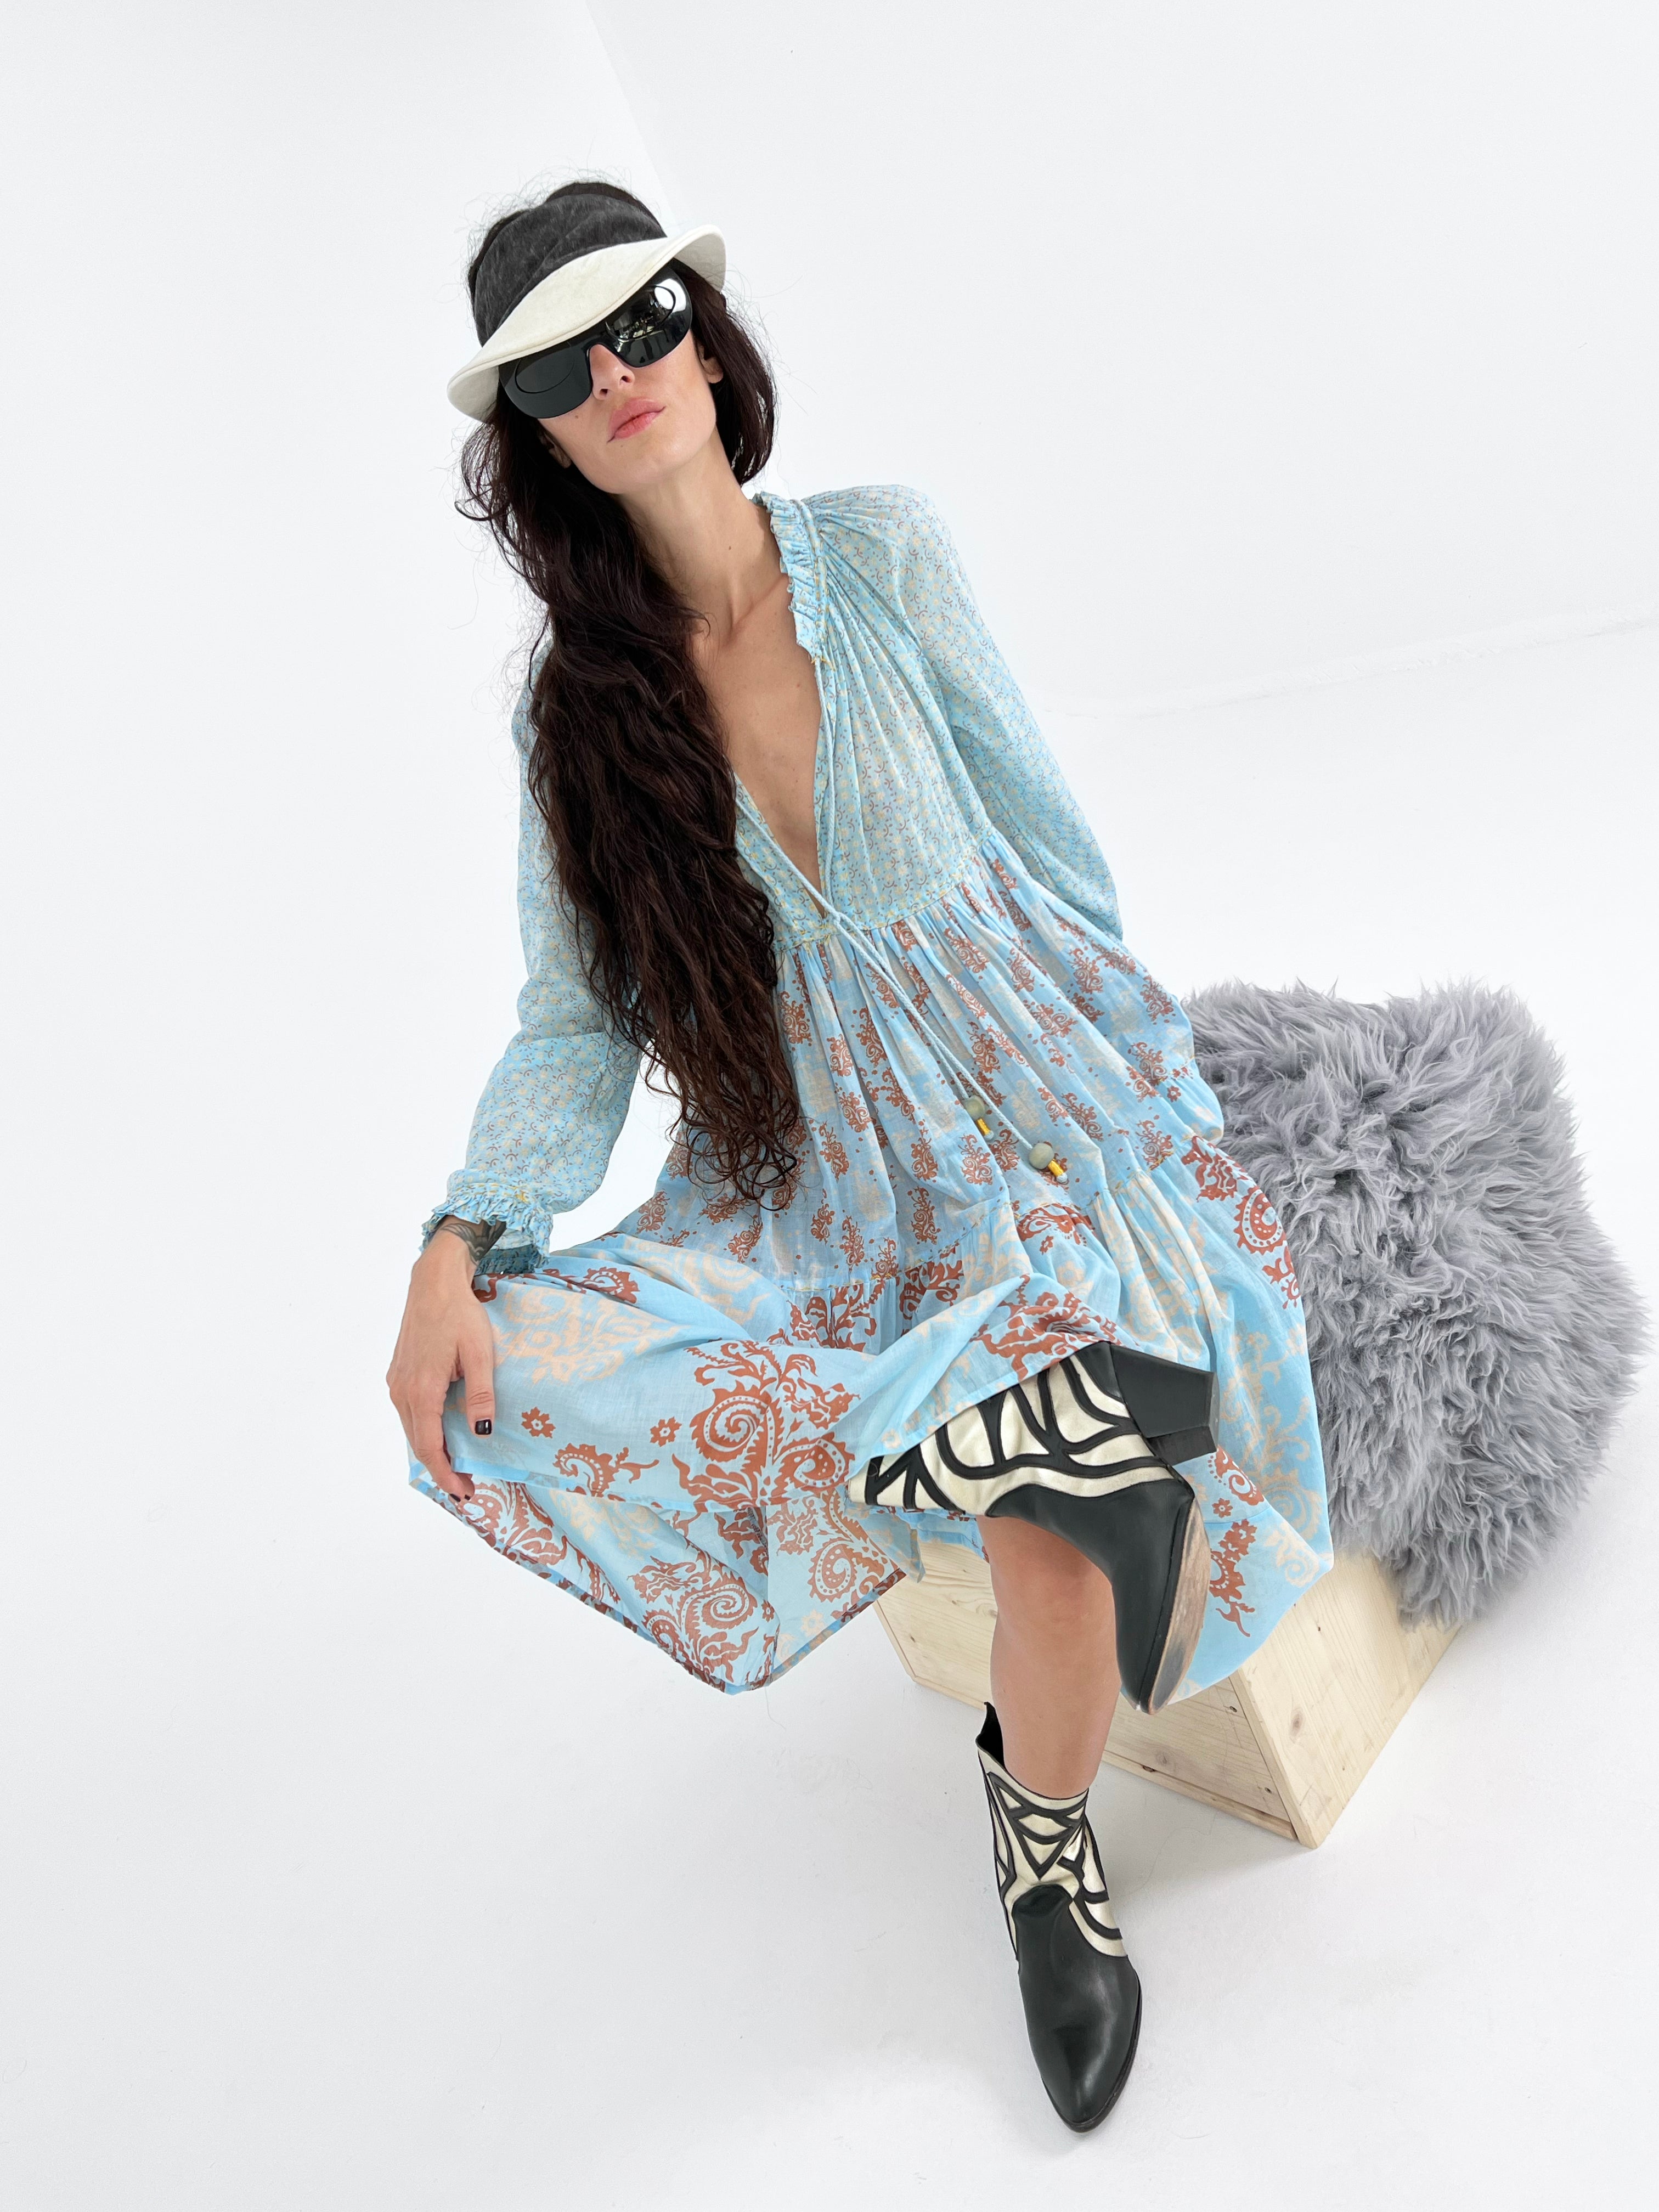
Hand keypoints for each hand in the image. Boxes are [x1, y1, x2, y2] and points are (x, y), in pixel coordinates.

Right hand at [386, 1226, 497, 1501]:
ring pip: (412, 1430)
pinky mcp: (398, 1375)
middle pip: (418, 1444)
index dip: (447, 1475)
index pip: (430, 1448)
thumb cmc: (460, 1315)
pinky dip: (423, 1432)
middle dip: (441, 1470)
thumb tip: (483, 1433)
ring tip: (456, 1468)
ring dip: (431, 1452)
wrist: (433, 1283)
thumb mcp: (479, 1353)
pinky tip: (440, 1437)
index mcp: (422, 1391)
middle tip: (466, 1489)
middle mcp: (402, 1392)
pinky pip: (409, 1414)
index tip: (465, 1493)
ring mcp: (397, 1383)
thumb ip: (481, 1394)